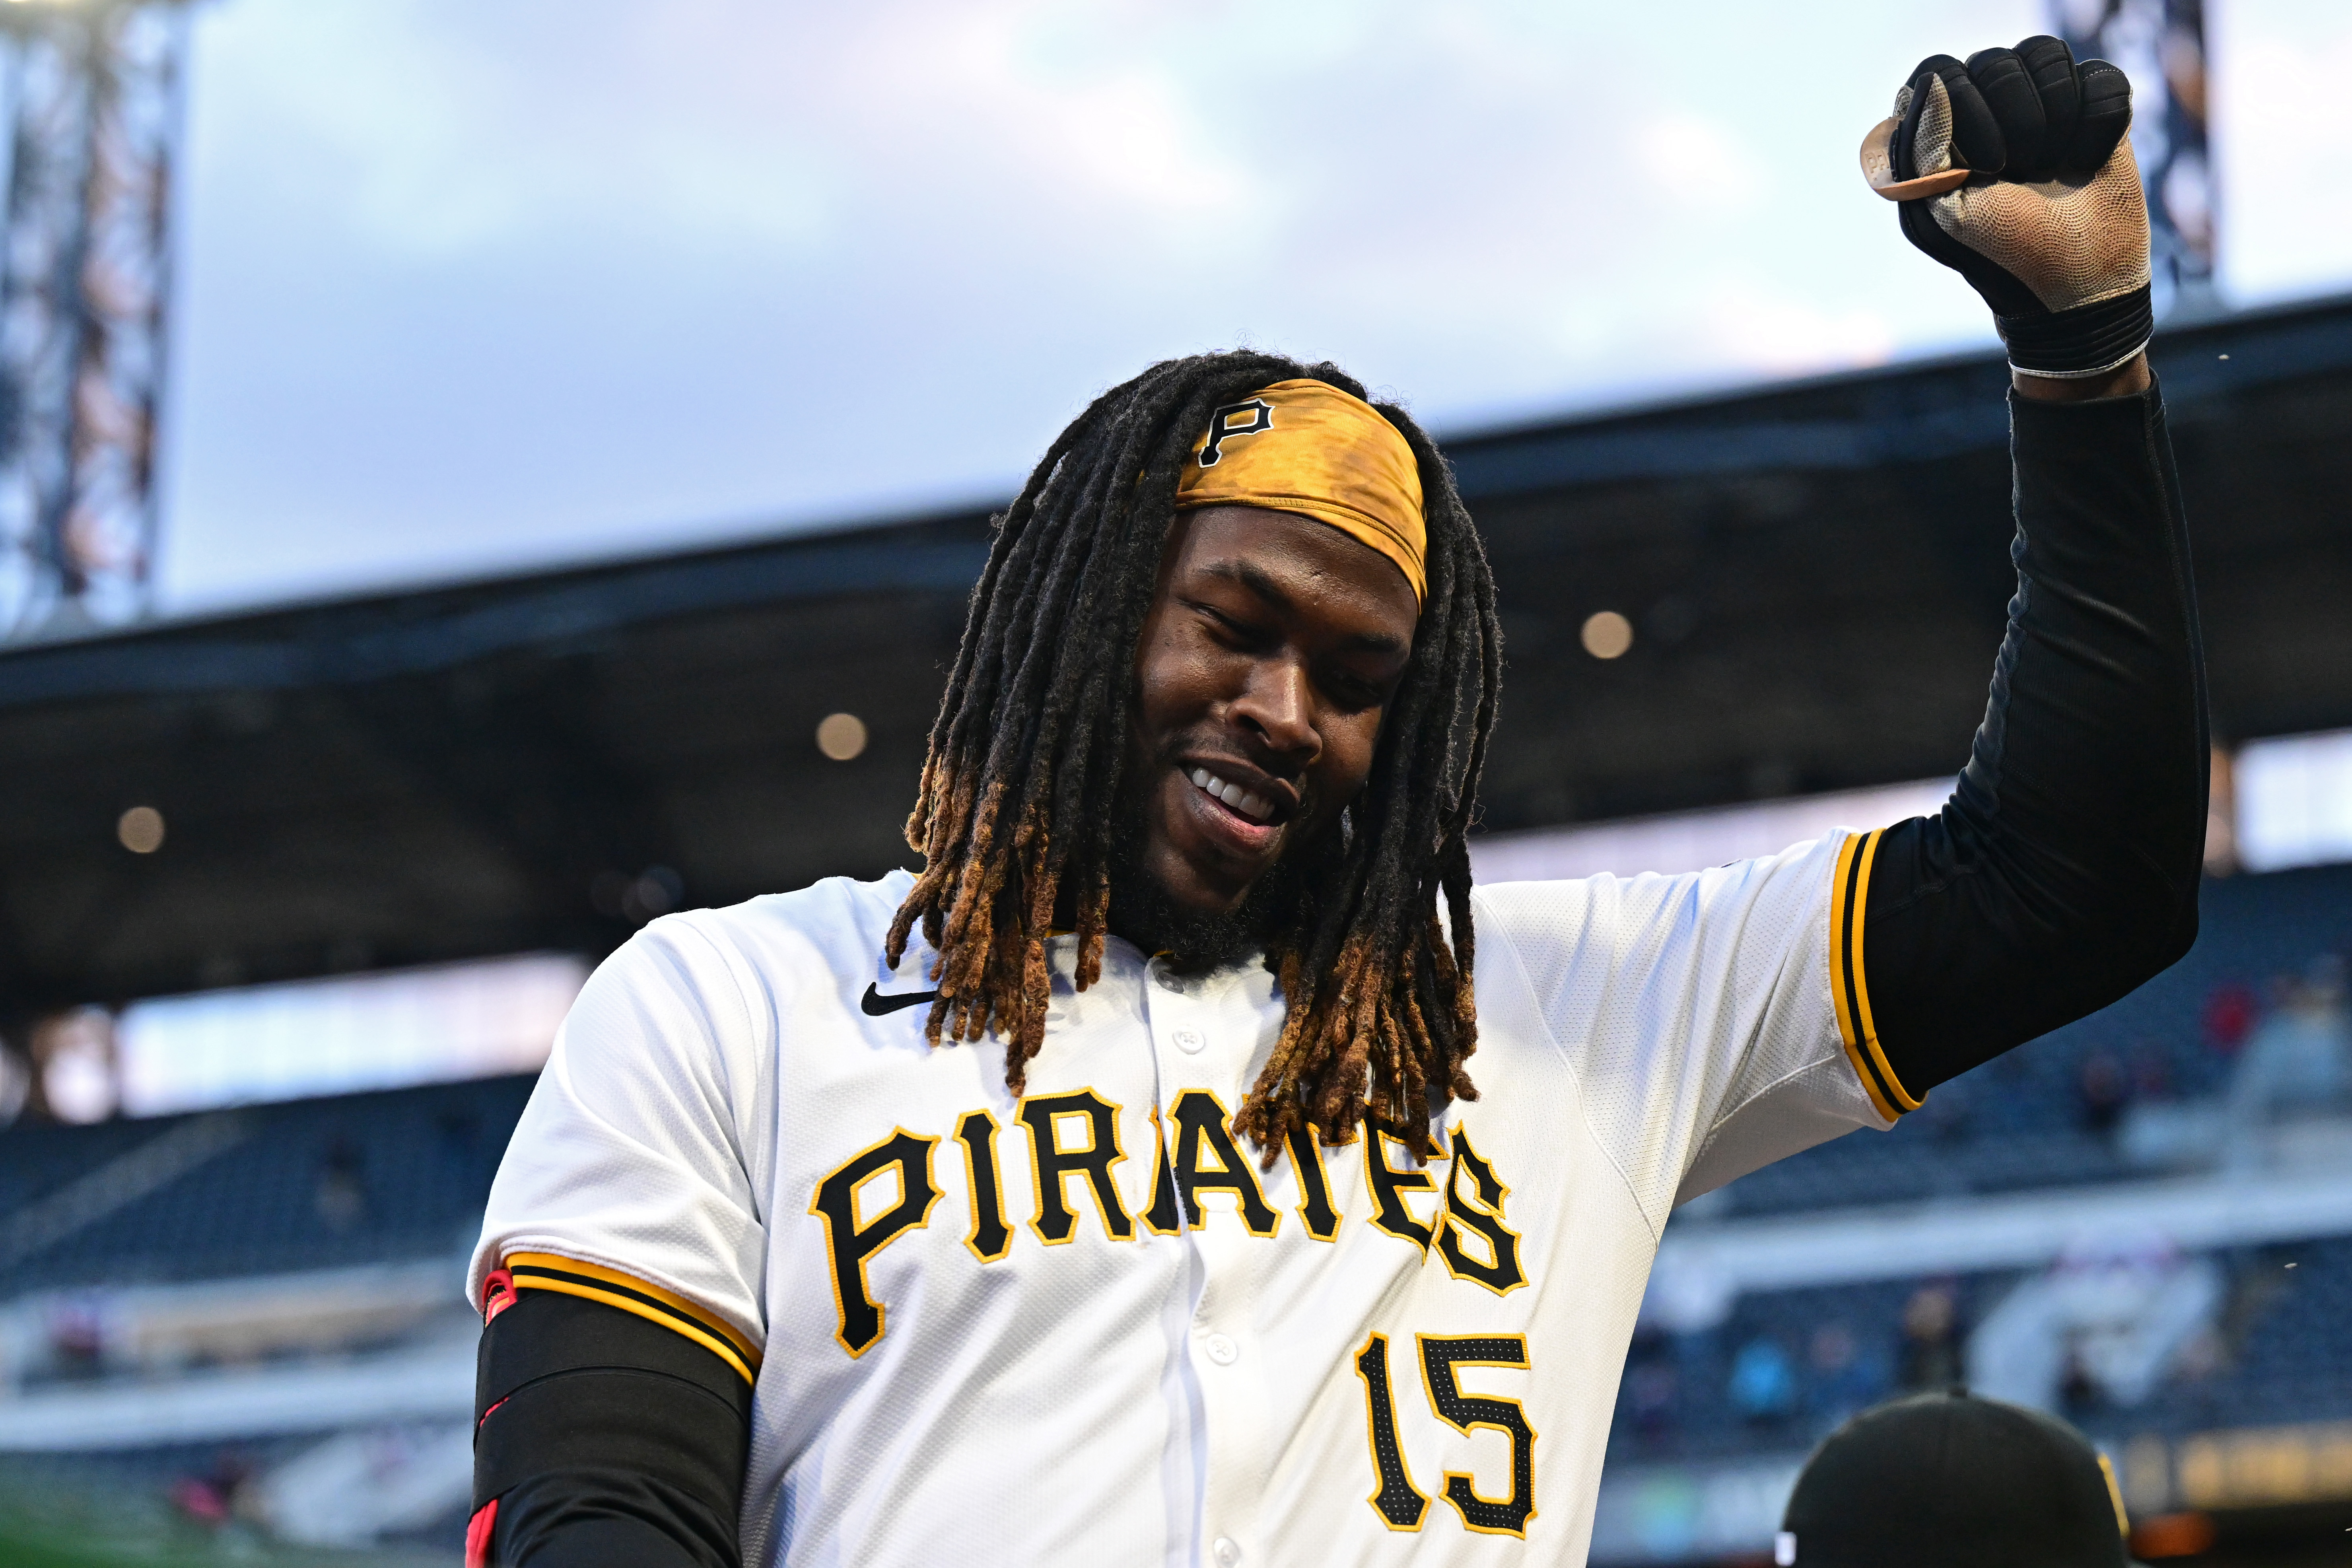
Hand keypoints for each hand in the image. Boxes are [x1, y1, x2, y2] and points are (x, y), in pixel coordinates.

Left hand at [1863, 37, 2151, 378]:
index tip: (1985, 170)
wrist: (2075, 278)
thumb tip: (1927, 84)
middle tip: (2020, 175)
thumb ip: (1922, 149)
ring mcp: (2045, 97)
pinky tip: (2086, 162)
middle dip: (2014, 125)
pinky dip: (2097, 128)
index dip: (1965, 114)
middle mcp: (1990, 99)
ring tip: (2050, 168)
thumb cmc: (1999, 249)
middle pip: (1997, 62)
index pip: (1941, 72)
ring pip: (2049, 57)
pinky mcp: (2097, 102)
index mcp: (1943, 123)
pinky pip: (2101, 79)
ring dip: (2056, 123)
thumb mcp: (1946, 211)